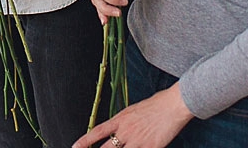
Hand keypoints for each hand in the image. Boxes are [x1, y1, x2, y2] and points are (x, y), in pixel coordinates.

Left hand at [72, 83, 192, 147]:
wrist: (172, 105)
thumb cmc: (156, 104)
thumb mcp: (134, 110)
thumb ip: (124, 121)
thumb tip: (116, 128)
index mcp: (120, 119)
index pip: (97, 131)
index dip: (84, 141)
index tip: (75, 146)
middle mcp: (125, 131)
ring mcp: (137, 141)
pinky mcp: (149, 147)